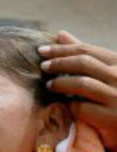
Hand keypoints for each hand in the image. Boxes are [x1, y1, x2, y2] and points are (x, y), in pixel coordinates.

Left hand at [39, 31, 116, 151]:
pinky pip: (82, 107)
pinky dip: (70, 104)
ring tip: (49, 85)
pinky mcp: (112, 117)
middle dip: (58, 63)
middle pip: (82, 63)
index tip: (41, 50)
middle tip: (42, 66)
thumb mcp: (103, 70)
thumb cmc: (114, 93)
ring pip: (82, 84)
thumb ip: (84, 54)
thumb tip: (60, 34)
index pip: (86, 49)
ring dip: (60, 83)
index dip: (61, 49)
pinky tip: (64, 104)